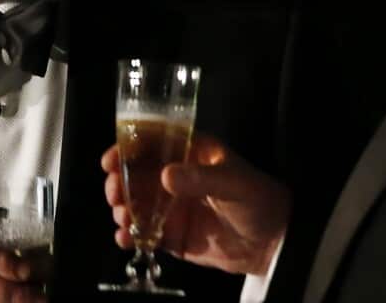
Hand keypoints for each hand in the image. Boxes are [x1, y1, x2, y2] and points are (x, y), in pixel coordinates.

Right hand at [101, 133, 290, 276]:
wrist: (274, 243)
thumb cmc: (258, 200)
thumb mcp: (233, 182)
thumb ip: (201, 179)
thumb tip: (165, 176)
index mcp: (190, 154)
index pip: (153, 144)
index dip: (127, 148)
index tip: (111, 160)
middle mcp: (177, 178)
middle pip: (136, 175)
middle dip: (119, 183)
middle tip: (115, 193)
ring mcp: (172, 208)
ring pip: (136, 205)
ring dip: (123, 209)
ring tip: (124, 218)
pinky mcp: (173, 236)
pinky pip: (144, 234)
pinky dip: (130, 236)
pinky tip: (125, 238)